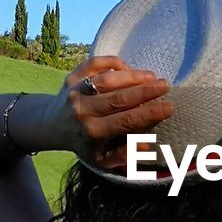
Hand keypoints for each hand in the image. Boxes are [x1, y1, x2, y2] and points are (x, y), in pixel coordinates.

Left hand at [45, 56, 173, 168]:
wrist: (52, 126)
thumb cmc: (84, 142)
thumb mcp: (102, 158)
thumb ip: (124, 155)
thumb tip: (145, 145)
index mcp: (92, 132)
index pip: (126, 121)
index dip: (149, 113)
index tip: (169, 107)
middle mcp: (82, 111)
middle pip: (118, 98)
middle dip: (145, 91)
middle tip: (165, 86)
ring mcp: (75, 92)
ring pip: (107, 80)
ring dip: (132, 76)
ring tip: (151, 76)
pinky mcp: (71, 77)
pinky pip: (94, 64)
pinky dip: (112, 63)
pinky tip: (127, 67)